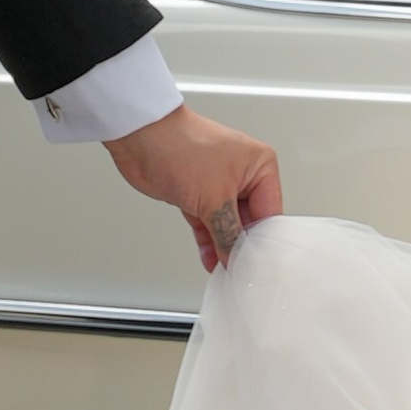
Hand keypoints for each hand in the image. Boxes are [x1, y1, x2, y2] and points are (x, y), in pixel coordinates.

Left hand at [106, 104, 283, 272]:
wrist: (140, 138)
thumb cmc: (181, 147)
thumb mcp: (214, 199)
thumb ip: (229, 235)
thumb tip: (237, 259)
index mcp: (260, 166)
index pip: (270, 213)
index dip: (263, 241)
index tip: (257, 265)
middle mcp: (243, 174)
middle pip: (249, 221)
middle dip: (242, 246)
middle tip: (241, 271)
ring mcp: (218, 185)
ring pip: (227, 225)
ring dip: (224, 247)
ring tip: (225, 271)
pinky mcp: (198, 194)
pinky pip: (208, 224)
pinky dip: (209, 241)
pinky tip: (211, 259)